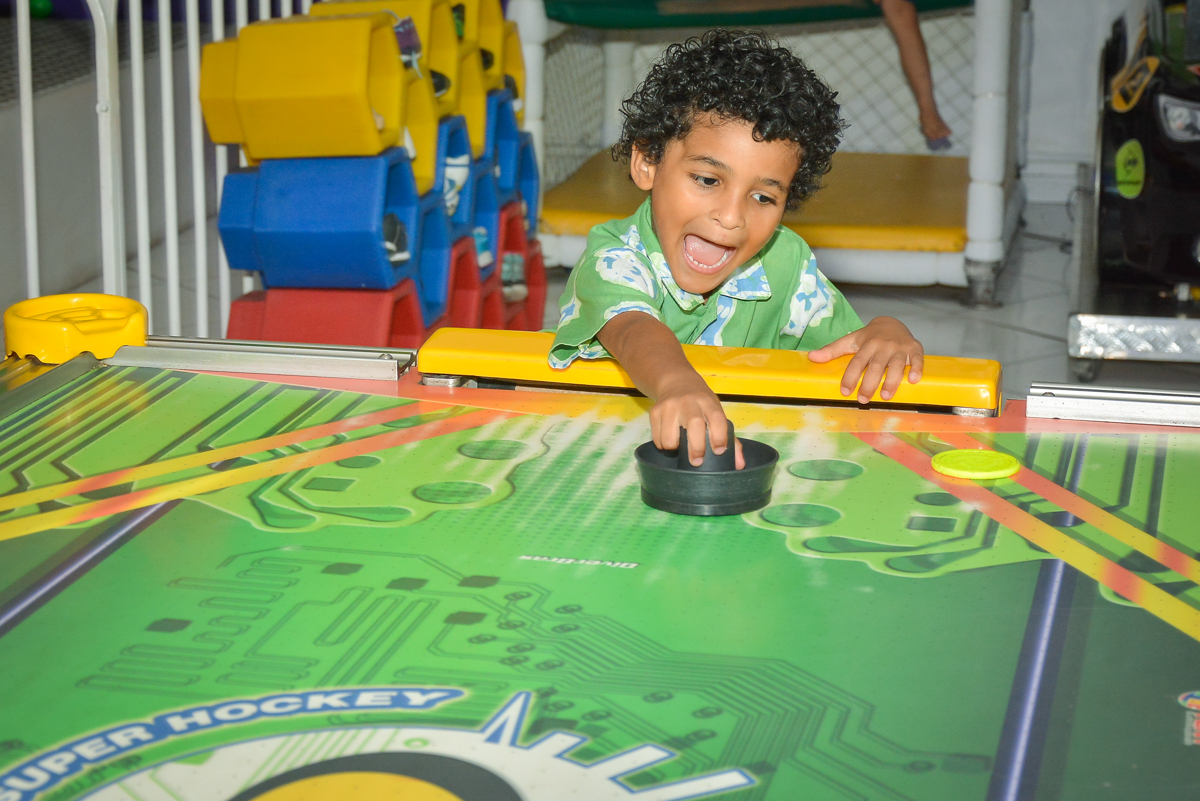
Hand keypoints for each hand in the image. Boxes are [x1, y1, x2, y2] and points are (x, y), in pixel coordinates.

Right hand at [650, 370, 745, 468]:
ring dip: (674, 448)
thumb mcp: (717, 412)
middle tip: (697, 462)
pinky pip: (657, 439)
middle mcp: (689, 402)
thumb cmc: (701, 403)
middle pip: (694, 425)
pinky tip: (669, 438)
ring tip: (679, 445)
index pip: (717, 418)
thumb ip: (730, 439)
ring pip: (669, 438)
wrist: (676, 381)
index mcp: (708, 402)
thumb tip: (739, 465)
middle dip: (696, 447)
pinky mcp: (655, 412)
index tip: (719, 451)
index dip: (719, 436)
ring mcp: (669, 406)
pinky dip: (663, 445)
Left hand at [808, 317, 923, 403]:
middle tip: (863, 399)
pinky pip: (918, 359)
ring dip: (892, 381)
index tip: (845, 391)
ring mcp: (900, 347)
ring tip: (885, 396)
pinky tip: (914, 380)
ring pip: (897, 365)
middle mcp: (883, 346)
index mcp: (867, 344)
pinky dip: (917, 369)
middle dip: (869, 383)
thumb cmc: (869, 337)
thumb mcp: (850, 340)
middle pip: (876, 366)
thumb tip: (811, 357)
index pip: (857, 362)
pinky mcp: (915, 349)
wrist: (892, 322)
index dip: (851, 377)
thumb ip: (832, 350)